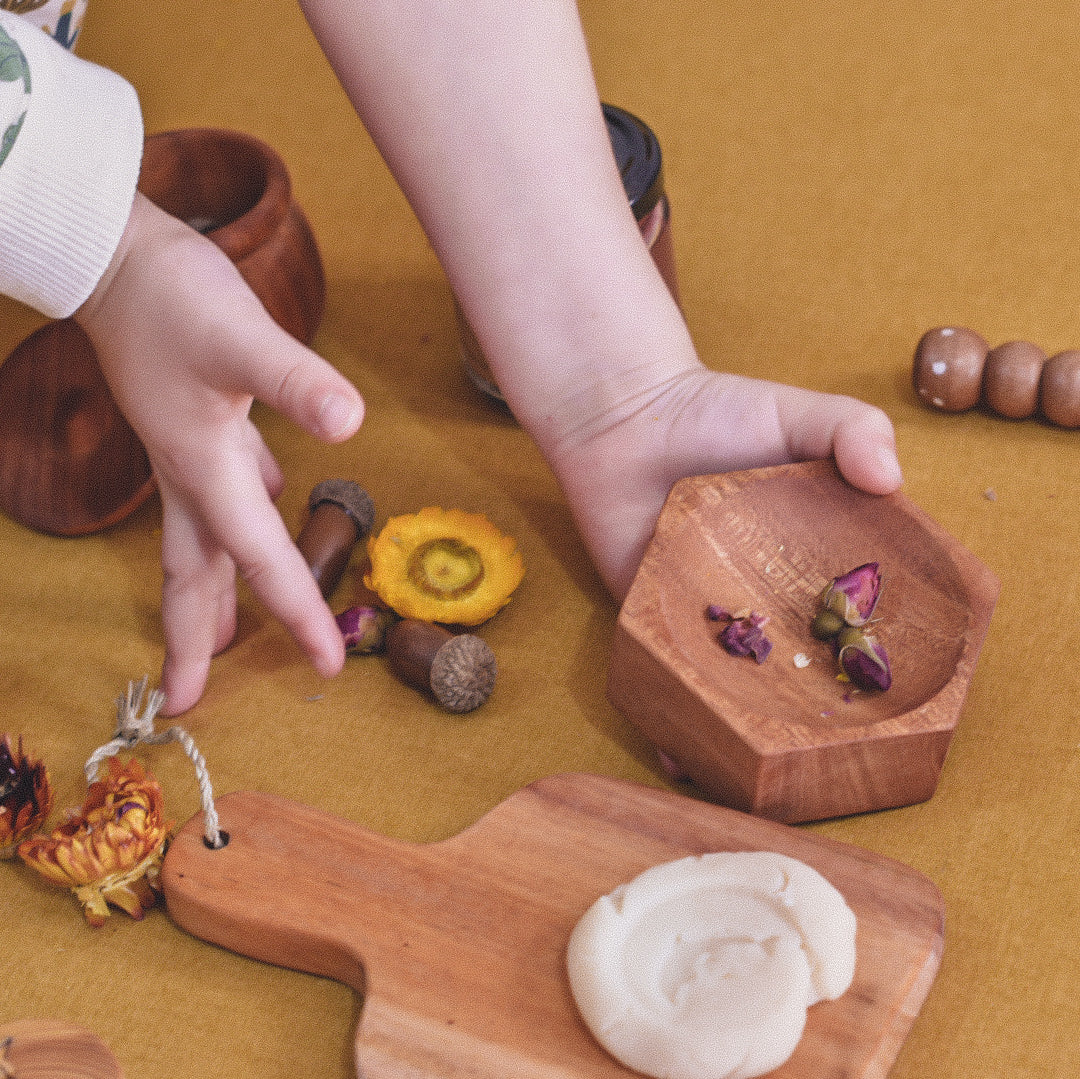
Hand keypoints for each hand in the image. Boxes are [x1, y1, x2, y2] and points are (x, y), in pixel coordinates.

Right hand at [76, 194, 363, 712]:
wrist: (116, 257)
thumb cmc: (172, 298)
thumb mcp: (240, 337)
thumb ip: (295, 381)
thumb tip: (349, 424)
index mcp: (207, 473)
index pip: (262, 560)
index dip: (296, 614)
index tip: (327, 667)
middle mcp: (193, 476)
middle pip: (195, 576)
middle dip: (193, 641)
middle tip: (185, 701)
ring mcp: (190, 453)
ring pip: (200, 542)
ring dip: (206, 592)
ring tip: (214, 635)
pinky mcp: (200, 424)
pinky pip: (223, 490)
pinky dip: (238, 517)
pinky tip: (267, 503)